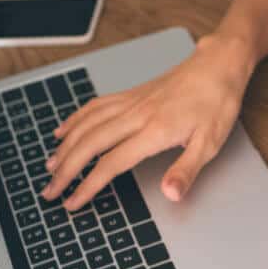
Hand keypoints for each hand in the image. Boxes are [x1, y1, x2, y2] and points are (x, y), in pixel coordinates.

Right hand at [43, 32, 254, 209]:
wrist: (218, 66)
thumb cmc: (217, 104)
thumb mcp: (210, 144)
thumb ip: (186, 170)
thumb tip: (171, 194)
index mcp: (155, 131)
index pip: (111, 164)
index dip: (88, 185)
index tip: (72, 202)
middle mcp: (136, 115)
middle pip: (90, 144)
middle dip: (66, 170)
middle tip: (50, 191)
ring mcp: (131, 102)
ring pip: (87, 125)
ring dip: (65, 147)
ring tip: (50, 167)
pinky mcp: (132, 94)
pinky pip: (95, 106)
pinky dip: (75, 119)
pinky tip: (64, 130)